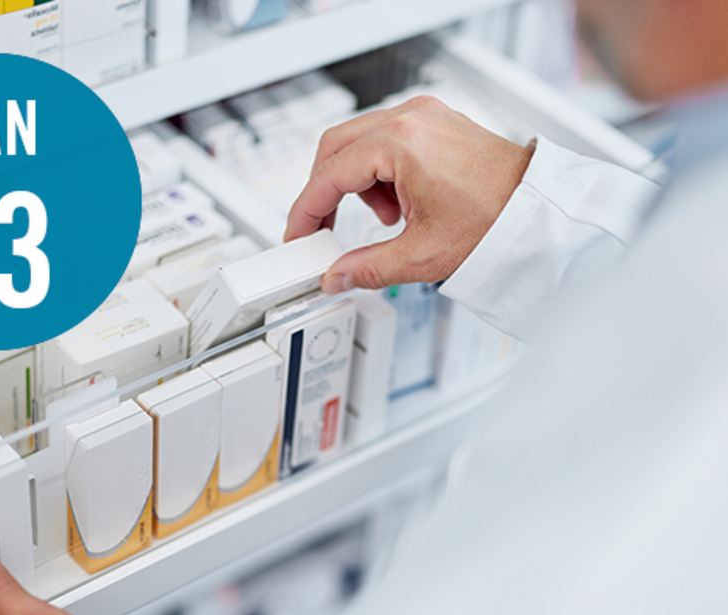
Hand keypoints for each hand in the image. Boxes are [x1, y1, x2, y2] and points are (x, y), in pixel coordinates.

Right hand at [284, 96, 532, 292]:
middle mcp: (410, 117)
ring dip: (356, 183)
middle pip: (334, 148)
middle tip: (322, 229)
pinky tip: (401, 203)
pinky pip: (386, 139)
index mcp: (401, 142)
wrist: (539, 209)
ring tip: (386, 220)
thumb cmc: (499, 219)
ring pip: (358, 142)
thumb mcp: (422, 254)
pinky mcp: (436, 121)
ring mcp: (424, 114)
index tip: (298, 234)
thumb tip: (336, 276)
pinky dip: (380, 172)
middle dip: (324, 192)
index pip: (329, 174)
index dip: (306, 210)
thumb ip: (367, 268)